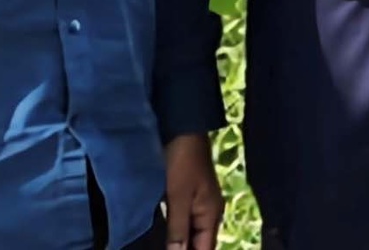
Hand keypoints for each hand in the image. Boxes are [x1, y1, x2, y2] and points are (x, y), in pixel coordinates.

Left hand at [161, 133, 224, 249]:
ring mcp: (197, 203)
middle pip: (198, 242)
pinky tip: (161, 235)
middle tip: (157, 248)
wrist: (182, 129)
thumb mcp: (178, 197)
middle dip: (183, 249)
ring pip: (189, 232)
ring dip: (178, 242)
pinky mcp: (185, 195)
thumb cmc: (182, 162)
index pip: (205, 249)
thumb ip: (178, 229)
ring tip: (158, 245)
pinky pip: (181, 220)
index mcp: (211, 214)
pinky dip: (173, 230)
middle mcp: (207, 212)